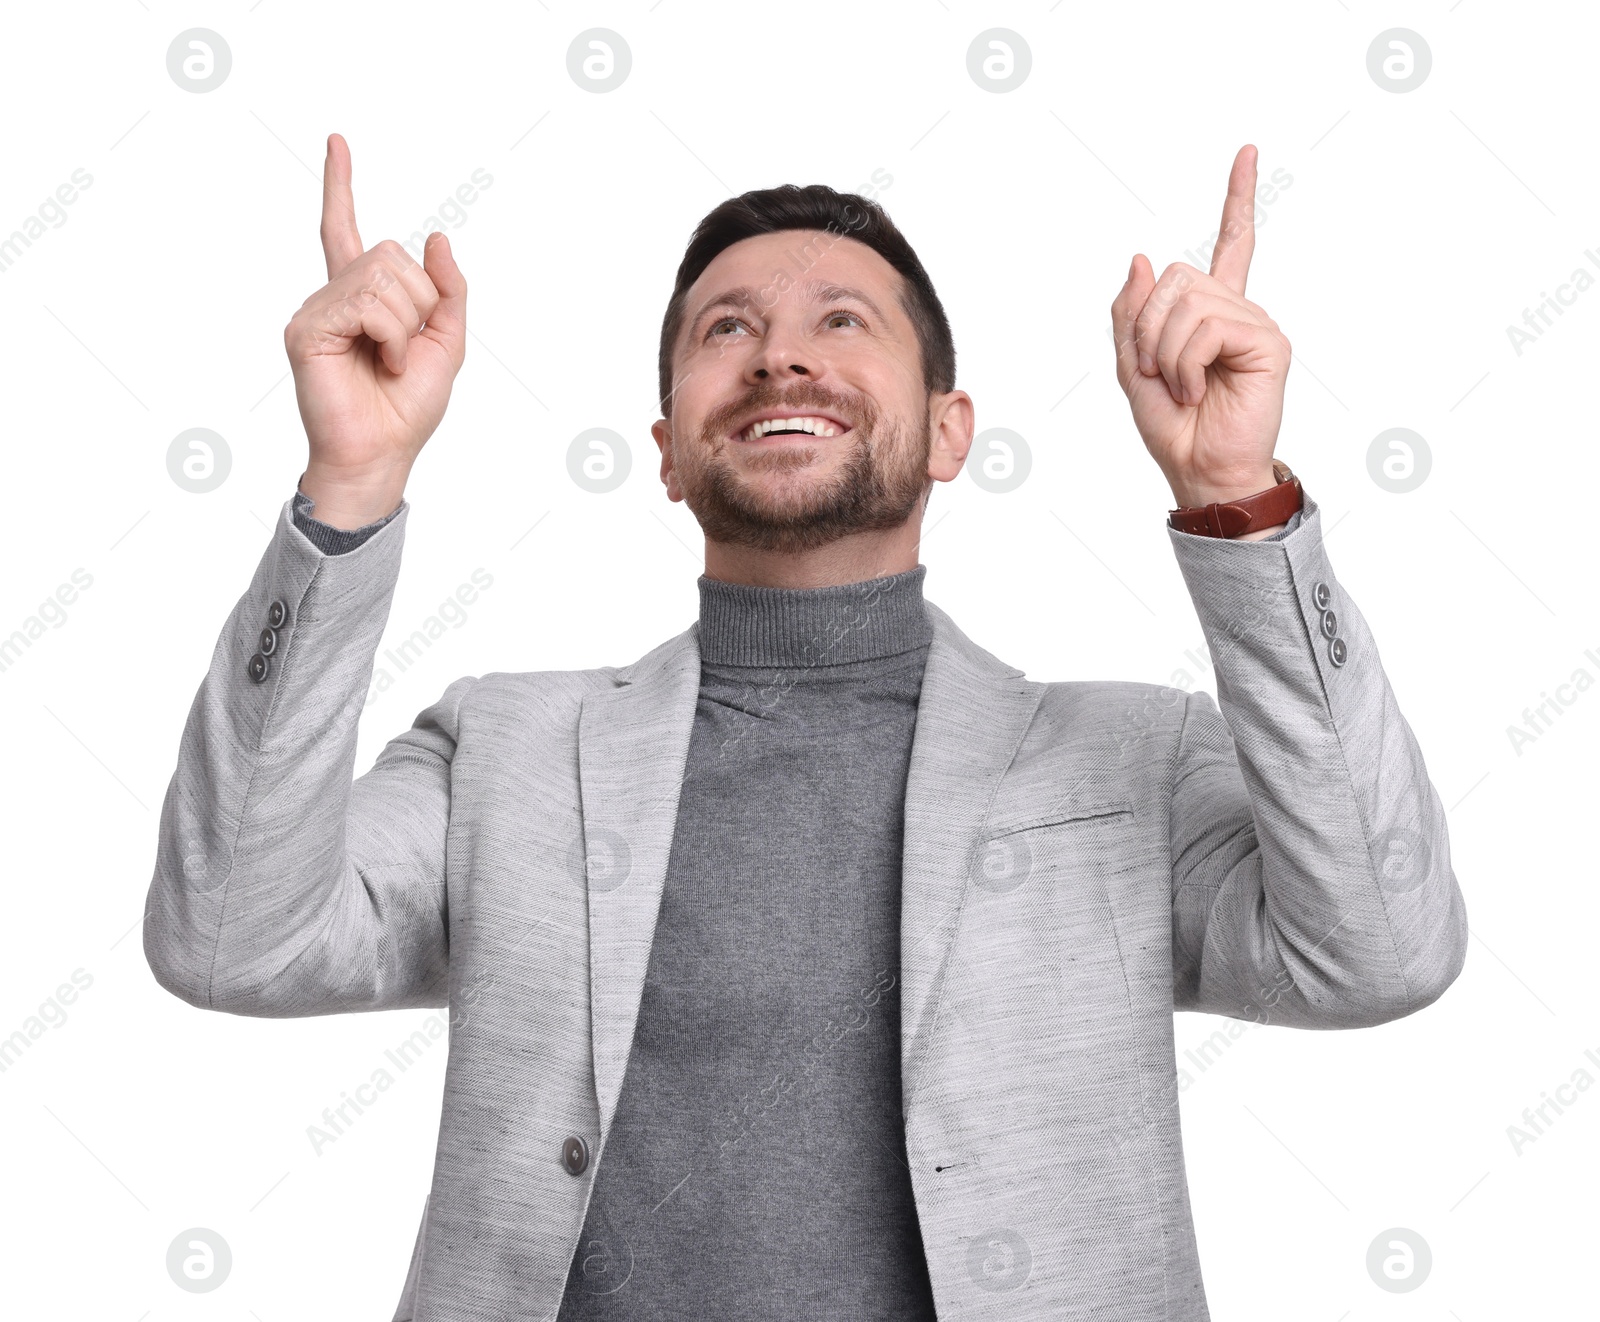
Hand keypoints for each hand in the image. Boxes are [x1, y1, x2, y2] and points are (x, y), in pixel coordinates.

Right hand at [284, 134, 467, 511]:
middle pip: (391, 255)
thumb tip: (437, 237)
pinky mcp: (307, 328)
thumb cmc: (407, 408)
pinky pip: (366, 303)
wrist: (383, 453)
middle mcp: (333, 295)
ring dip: (407, 324)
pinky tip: (380, 362)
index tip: (337, 141)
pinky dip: (391, 335)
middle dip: (421, 302)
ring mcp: (317, 309)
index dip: (342, 185)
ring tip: (391, 361)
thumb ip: (448, 290)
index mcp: (362, 297)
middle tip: (407, 349)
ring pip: (383, 277)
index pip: (347, 229)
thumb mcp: (447, 343)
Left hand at [1110, 144, 1289, 508]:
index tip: (1247, 151)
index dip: (1237, 198)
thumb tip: (1141, 258)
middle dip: (1149, 327)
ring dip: (1166, 351)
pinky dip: (1186, 363)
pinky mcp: (1268, 343)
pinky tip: (1198, 389)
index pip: (1230, 244)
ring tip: (1182, 386)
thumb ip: (1131, 313)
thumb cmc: (1173, 426)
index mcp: (1211, 312)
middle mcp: (1239, 309)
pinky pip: (1207, 328)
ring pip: (1187, 303)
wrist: (1200, 469)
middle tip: (1160, 371)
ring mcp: (1256, 324)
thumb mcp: (1133, 366)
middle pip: (1177, 278)